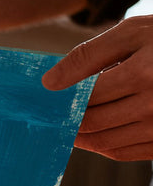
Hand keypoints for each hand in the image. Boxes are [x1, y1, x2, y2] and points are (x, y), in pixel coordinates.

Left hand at [43, 16, 152, 160]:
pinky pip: (122, 153)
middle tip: (48, 117)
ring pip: (103, 142)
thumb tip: (49, 83)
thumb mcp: (131, 33)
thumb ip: (87, 56)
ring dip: (79, 136)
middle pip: (92, 122)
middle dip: (66, 120)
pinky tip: (91, 133)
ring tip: (66, 125)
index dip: (59, 102)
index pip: (84, 97)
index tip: (42, 103)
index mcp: (143, 74)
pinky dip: (100, 146)